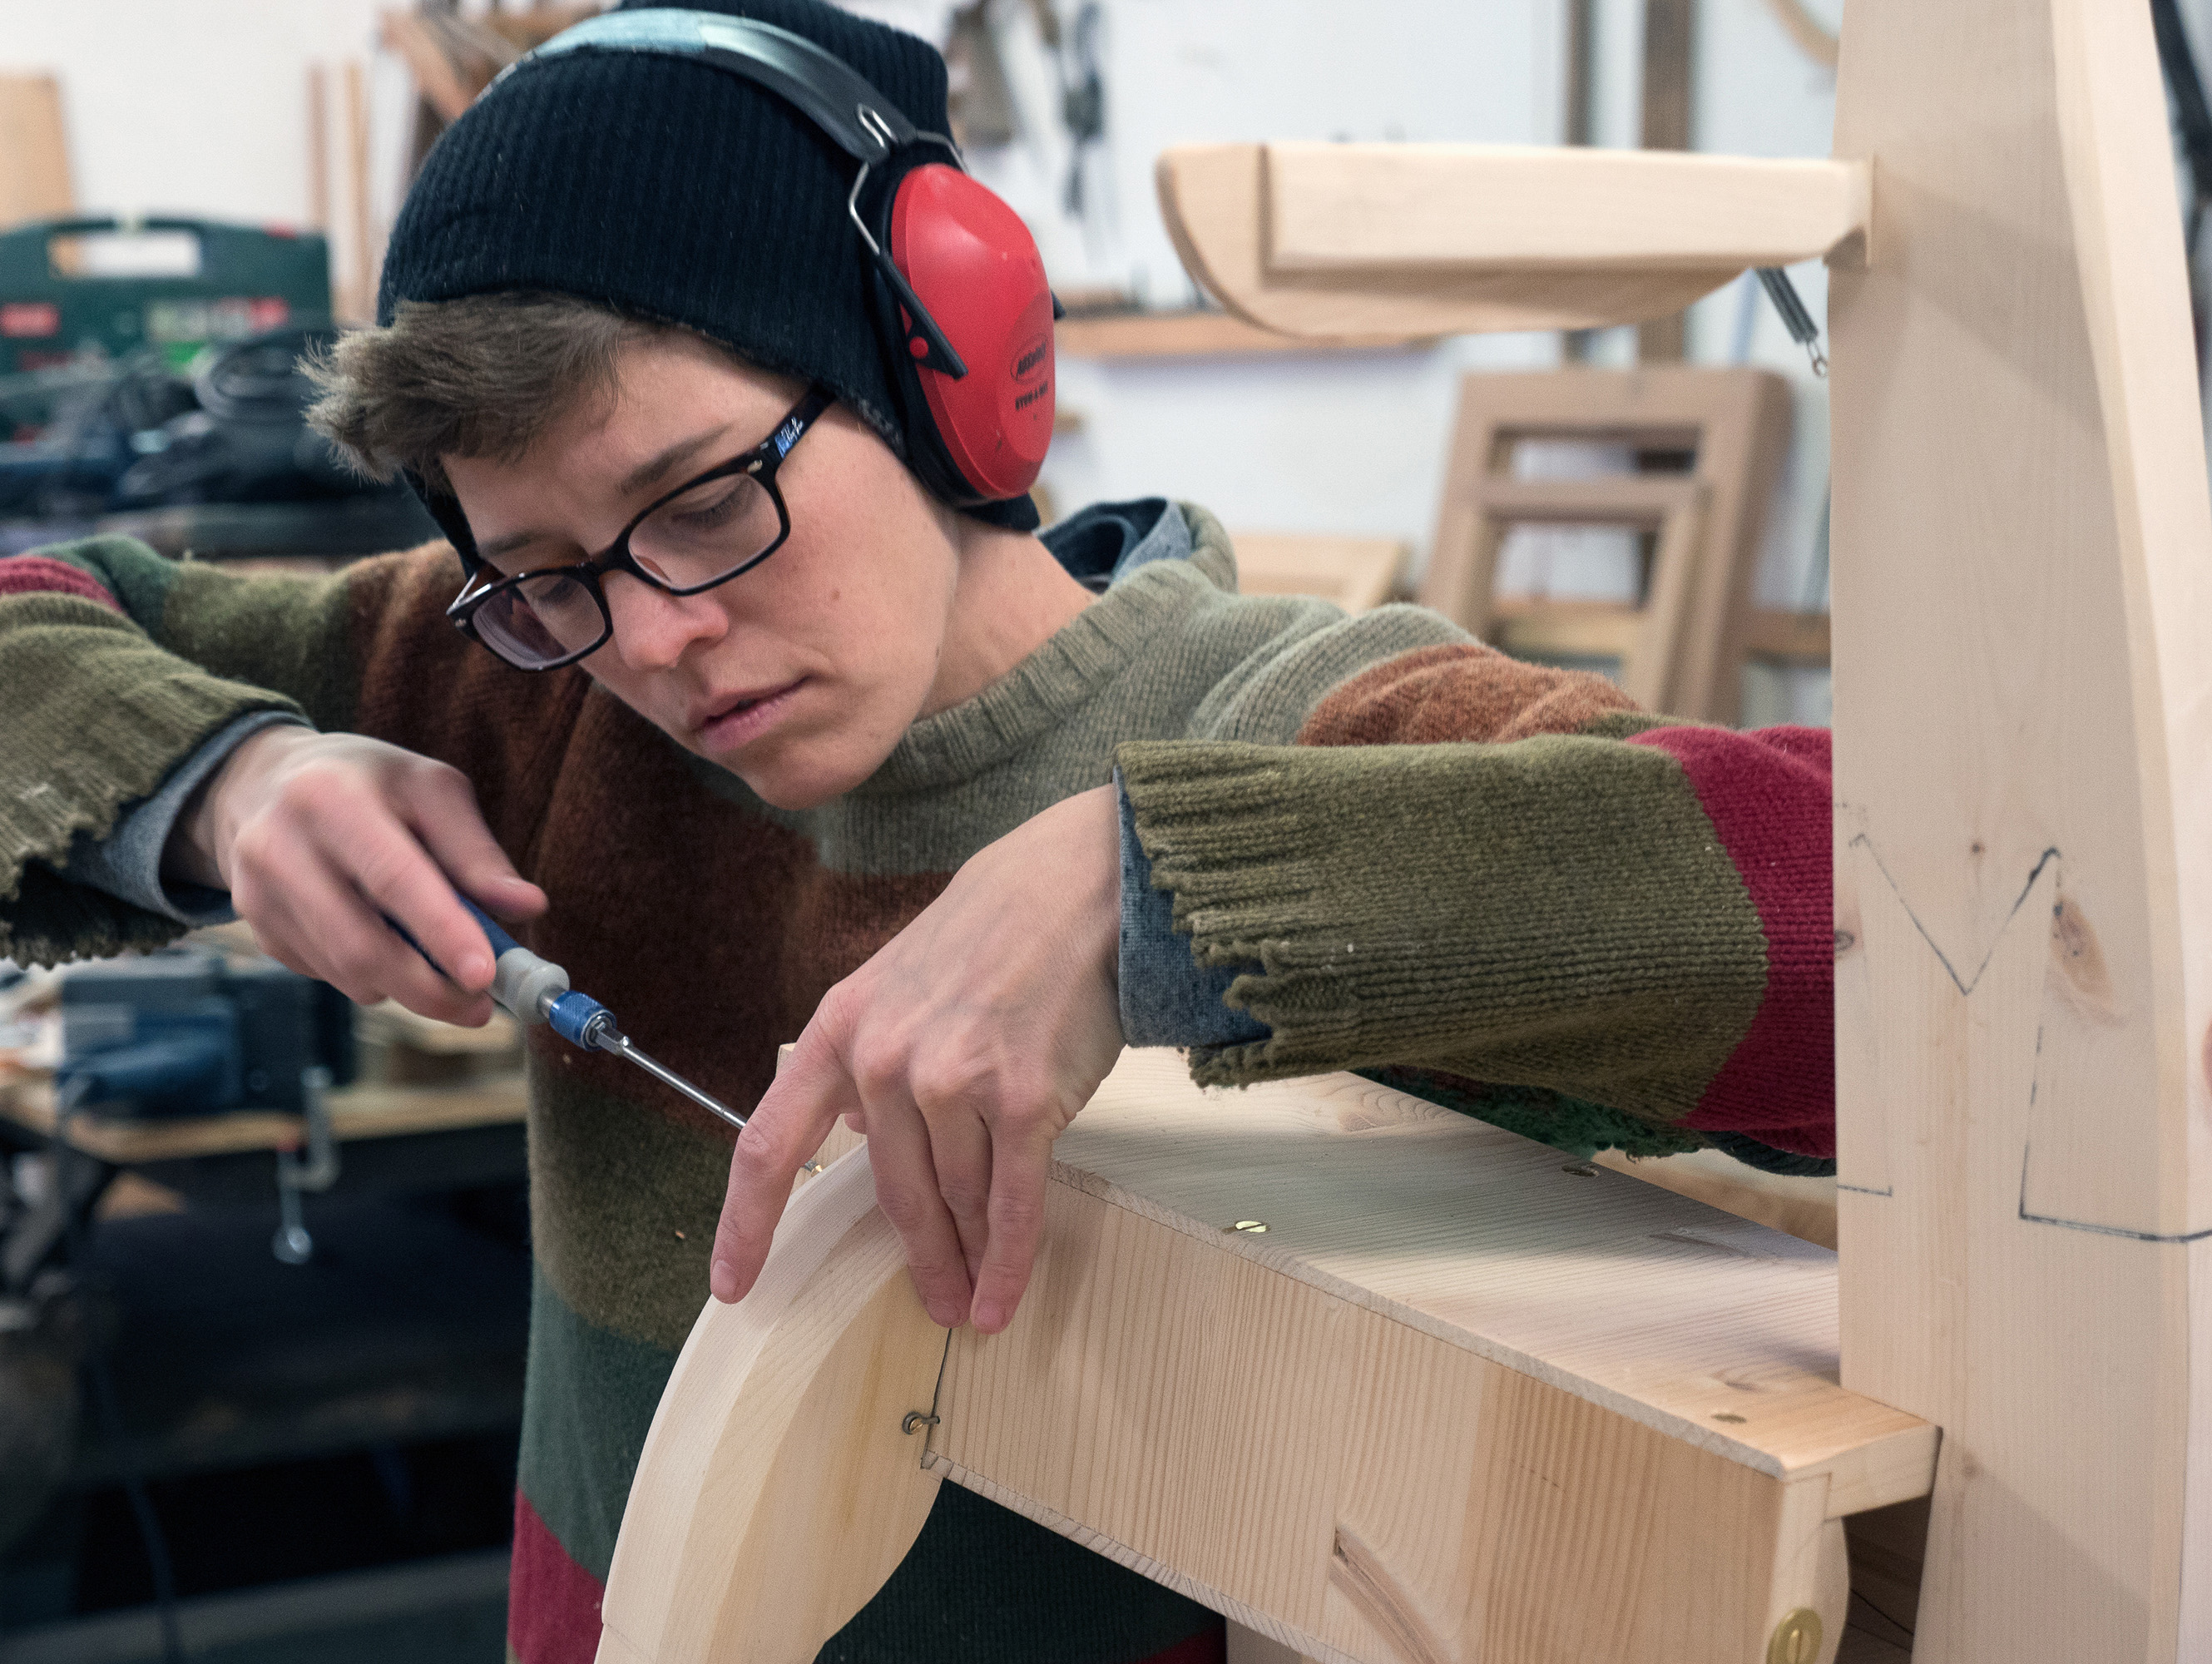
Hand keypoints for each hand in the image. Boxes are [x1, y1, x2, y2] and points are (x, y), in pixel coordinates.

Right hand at [166, 726, 545, 1024]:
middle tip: (480, 1007)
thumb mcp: (429, 790)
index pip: (392, 877)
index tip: (484, 975)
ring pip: (345, 972)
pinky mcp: (255, 927)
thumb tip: (528, 905)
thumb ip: (476, 851)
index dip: (441, 932)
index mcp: (331, 797)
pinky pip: (327, 975)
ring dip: (406, 988)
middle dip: (429, 989)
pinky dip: (371, 977)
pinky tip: (388, 946)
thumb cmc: (369, 785)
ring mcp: (258, 893)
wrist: (263, 782)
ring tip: (446, 977)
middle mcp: (280, 846)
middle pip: (360, 944)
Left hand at [711, 784, 1124, 1332]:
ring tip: (977, 1296)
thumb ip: (868, 1058)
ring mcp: (951, 1081)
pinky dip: (1008, 1259)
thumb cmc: (994, 931)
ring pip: (956, 1200)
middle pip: (892, 1193)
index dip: (747, 1224)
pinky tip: (1001, 1295)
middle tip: (935, 1301)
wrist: (1075, 887)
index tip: (735, 1285)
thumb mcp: (897, 981)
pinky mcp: (1020, 1099)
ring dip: (969, 1259)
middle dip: (919, 1256)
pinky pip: (1010, 1201)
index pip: (770, 1144)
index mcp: (840, 1029)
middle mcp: (885, 1061)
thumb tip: (855, 1128)